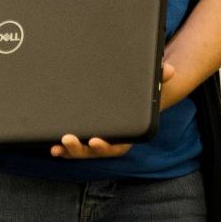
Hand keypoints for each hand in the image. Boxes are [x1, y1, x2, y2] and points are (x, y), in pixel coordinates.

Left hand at [50, 61, 175, 157]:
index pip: (118, 146)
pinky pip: (74, 146)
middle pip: (95, 151)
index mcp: (129, 134)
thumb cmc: (145, 93)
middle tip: (67, 139)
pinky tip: (51, 145)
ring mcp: (98, 139)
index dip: (106, 146)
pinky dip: (63, 148)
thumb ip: (161, 78)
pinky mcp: (86, 134)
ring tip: (57, 144)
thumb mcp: (155, 85)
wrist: (139, 97)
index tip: (95, 141)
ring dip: (69, 150)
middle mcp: (112, 140)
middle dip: (80, 148)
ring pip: (82, 151)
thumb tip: (169, 70)